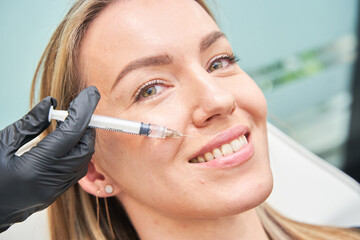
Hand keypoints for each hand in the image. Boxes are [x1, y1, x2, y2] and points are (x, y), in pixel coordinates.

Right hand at [0, 86, 99, 230]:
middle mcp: (50, 181)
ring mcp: (53, 191)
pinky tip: (63, 142)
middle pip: (84, 148)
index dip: (84, 110)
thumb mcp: (0, 144)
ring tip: (67, 123)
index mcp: (36, 167)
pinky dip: (75, 153)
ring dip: (81, 139)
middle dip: (85, 125)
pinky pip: (75, 171)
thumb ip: (29, 124)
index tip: (91, 93)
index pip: (72, 133)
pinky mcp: (52, 195)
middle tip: (77, 108)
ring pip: (82, 160)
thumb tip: (51, 104)